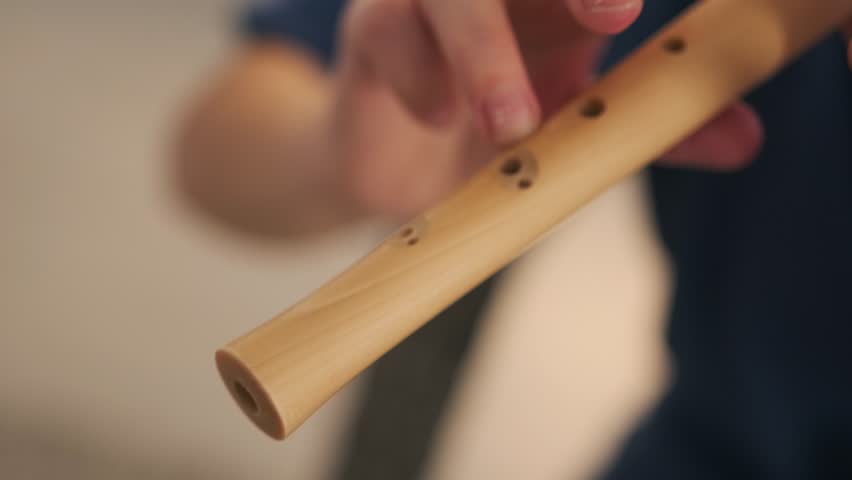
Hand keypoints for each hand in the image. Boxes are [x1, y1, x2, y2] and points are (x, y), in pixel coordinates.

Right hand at [329, 0, 775, 217]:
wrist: (399, 162)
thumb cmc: (494, 129)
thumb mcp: (576, 126)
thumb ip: (653, 127)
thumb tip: (747, 139)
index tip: (634, 12)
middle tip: (613, 17)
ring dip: (483, 47)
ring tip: (510, 122)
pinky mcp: (370, 30)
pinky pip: (385, 31)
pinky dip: (417, 76)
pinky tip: (437, 116)